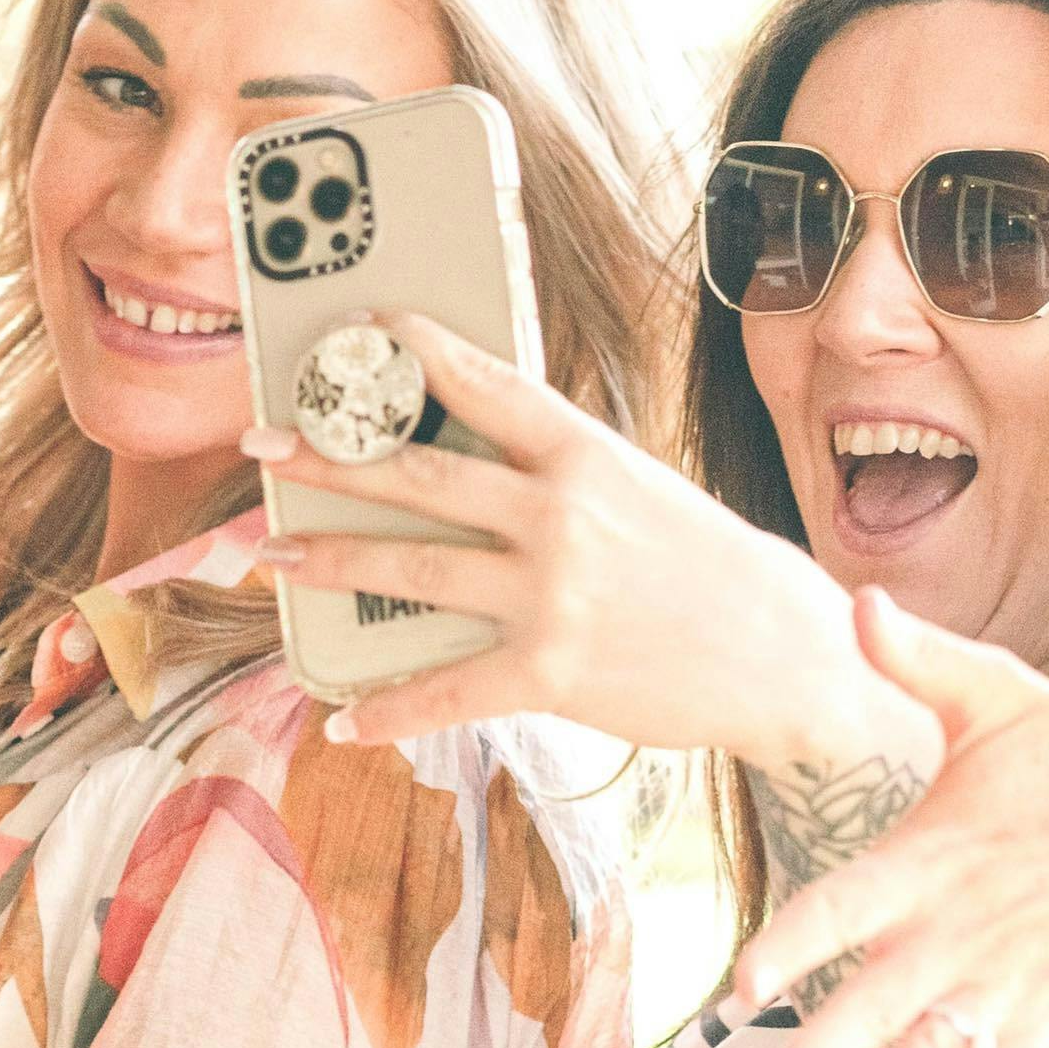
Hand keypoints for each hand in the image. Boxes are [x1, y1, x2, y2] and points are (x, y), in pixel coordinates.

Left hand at [250, 316, 888, 758]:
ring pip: (412, 569)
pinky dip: (388, 711)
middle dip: (328, 458)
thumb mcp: (643, 493)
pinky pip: (446, 691)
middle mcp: (561, 516)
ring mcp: (551, 594)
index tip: (362, 328)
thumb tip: (482, 465)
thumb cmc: (711, 571)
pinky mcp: (549, 671)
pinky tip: (341, 719)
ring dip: (331, 559)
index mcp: (587, 458)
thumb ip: (563, 478)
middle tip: (263, 447)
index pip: (488, 386)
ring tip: (272, 555)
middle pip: (420, 477)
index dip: (419, 351)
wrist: (785, 656)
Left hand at [728, 588, 1048, 1047]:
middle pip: (877, 1006)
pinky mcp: (1047, 1018)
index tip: (741, 986)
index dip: (791, 945)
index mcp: (931, 857)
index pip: (842, 906)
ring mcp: (1007, 986)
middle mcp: (961, 933)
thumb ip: (918, 659)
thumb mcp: (995, 694)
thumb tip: (858, 599)